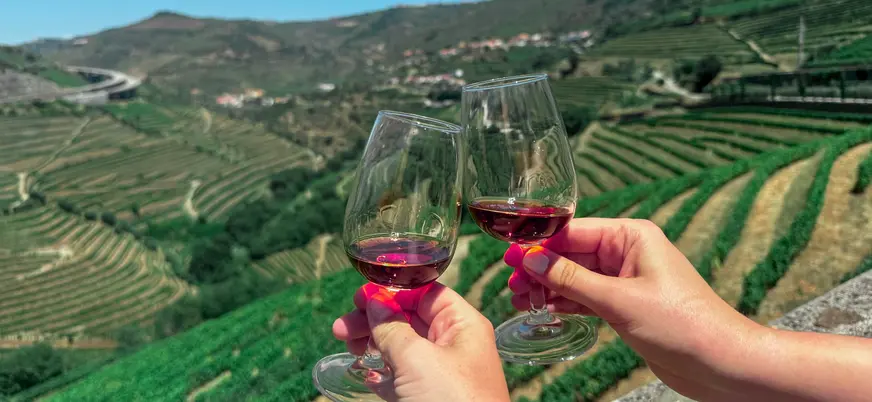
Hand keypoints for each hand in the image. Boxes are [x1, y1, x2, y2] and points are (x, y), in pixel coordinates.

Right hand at [333, 282, 509, 401]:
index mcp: (462, 326)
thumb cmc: (452, 400)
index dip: (392, 291)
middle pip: (410, 319)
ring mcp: (442, 374)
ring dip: (373, 344)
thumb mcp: (417, 358)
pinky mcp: (430, 398)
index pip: (426, 294)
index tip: (361, 297)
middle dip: (375, 319)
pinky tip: (366, 374)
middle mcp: (454, 346)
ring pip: (403, 348)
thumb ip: (392, 327)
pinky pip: (403, 378)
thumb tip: (375, 303)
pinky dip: (383, 374)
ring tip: (347, 345)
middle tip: (342, 326)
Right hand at [504, 218, 762, 400]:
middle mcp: (628, 252)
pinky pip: (587, 296)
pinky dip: (565, 301)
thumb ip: (571, 280)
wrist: (720, 362)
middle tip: (511, 283)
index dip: (538, 244)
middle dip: (540, 268)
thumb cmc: (682, 324)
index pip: (573, 231)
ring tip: (519, 298)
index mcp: (631, 236)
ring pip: (576, 276)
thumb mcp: (619, 300)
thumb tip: (531, 261)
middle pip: (571, 253)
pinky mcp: (626, 303)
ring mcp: (627, 279)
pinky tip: (543, 307)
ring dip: (548, 286)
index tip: (510, 255)